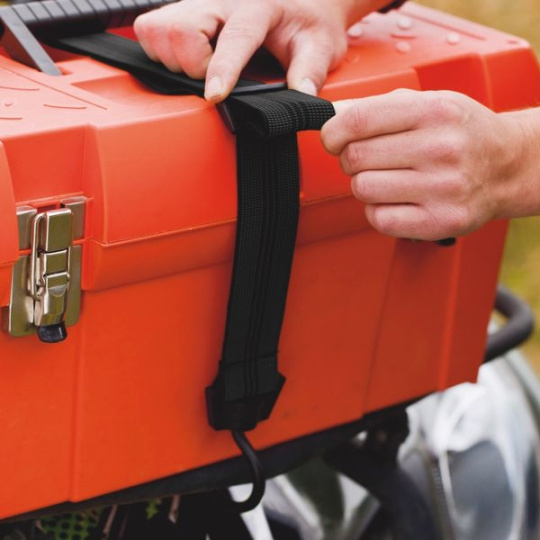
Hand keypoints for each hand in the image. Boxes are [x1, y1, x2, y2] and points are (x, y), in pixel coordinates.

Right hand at [134, 0, 389, 101]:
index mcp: (258, 6)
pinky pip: (151, 28)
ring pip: (158, 28)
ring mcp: (198, 1)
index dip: (221, 70)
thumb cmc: (307, 21)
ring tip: (199, 70)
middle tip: (211, 80)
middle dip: (190, 65)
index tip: (214, 96)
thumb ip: (310, 70)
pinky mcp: (185, 9)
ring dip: (172, 59)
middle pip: (181, 29)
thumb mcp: (321, 45)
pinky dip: (161, 51)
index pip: (234, 37)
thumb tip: (302, 96)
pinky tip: (185, 61)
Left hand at [321, 89, 527, 239]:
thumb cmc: (461, 133)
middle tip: (367, 159)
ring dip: (365, 185)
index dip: (332, 133)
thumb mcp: (429, 102)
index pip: (357, 120)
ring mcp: (442, 188)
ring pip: (363, 188)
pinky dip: (378, 211)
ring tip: (386, 178)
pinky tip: (396, 200)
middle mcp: (440, 149)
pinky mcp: (439, 221)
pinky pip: (378, 219)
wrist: (507, 165)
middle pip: (355, 158)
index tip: (332, 139)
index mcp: (434, 111)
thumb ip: (378, 107)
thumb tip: (331, 115)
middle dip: (351, 159)